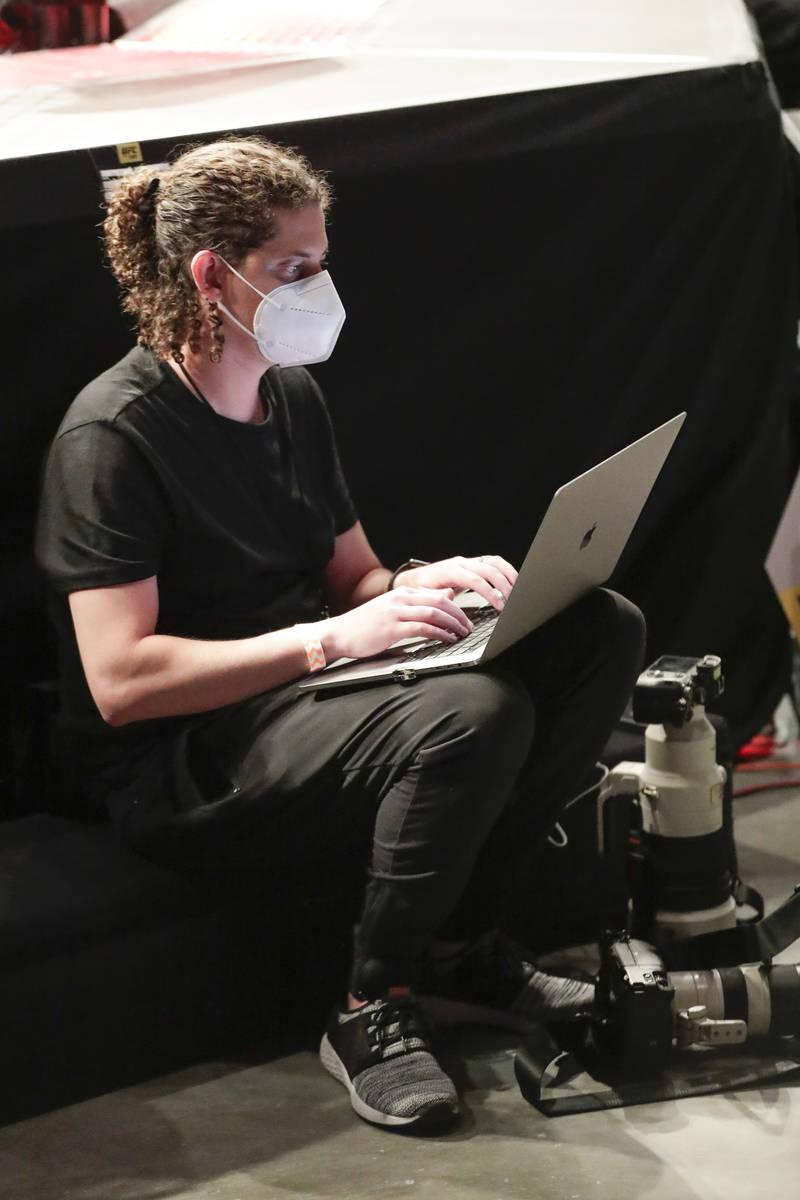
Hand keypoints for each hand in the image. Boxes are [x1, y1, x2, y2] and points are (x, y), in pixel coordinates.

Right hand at [319, 586, 473, 661]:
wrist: (338, 633)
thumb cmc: (364, 625)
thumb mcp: (391, 609)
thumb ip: (416, 604)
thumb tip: (445, 597)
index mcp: (401, 593)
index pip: (436, 594)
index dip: (456, 607)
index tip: (466, 618)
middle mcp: (400, 599)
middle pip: (439, 601)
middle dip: (459, 615)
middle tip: (469, 627)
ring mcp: (395, 613)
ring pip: (433, 613)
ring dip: (453, 624)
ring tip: (462, 634)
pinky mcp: (392, 629)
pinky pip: (422, 628)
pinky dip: (439, 633)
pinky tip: (448, 639)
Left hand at [395, 555, 516, 610]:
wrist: (416, 580)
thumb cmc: (420, 589)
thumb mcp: (424, 596)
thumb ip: (437, 596)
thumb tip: (449, 596)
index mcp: (450, 571)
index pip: (476, 579)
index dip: (490, 592)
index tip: (500, 606)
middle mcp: (461, 563)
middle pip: (489, 569)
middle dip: (504, 585)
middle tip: (512, 601)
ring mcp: (468, 562)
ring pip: (494, 562)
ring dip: (508, 575)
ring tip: (517, 591)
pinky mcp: (473, 564)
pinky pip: (493, 562)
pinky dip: (505, 570)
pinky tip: (512, 582)